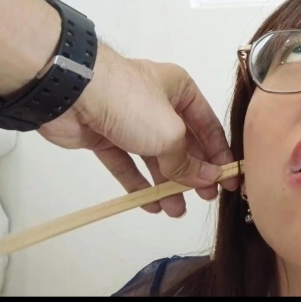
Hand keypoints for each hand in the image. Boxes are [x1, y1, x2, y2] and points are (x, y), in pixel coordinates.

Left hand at [37, 45, 236, 216]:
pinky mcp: (105, 135)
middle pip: (182, 143)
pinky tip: (150, 204)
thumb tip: (208, 179)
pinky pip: (127, 162)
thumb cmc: (132, 103)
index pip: (208, 126)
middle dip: (193, 172)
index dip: (219, 154)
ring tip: (176, 211)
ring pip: (154, 156)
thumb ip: (187, 162)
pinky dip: (138, 183)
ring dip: (166, 183)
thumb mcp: (170, 134)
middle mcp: (158, 103)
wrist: (72, 91)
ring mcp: (130, 120)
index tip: (228, 180)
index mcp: (181, 90)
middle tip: (205, 198)